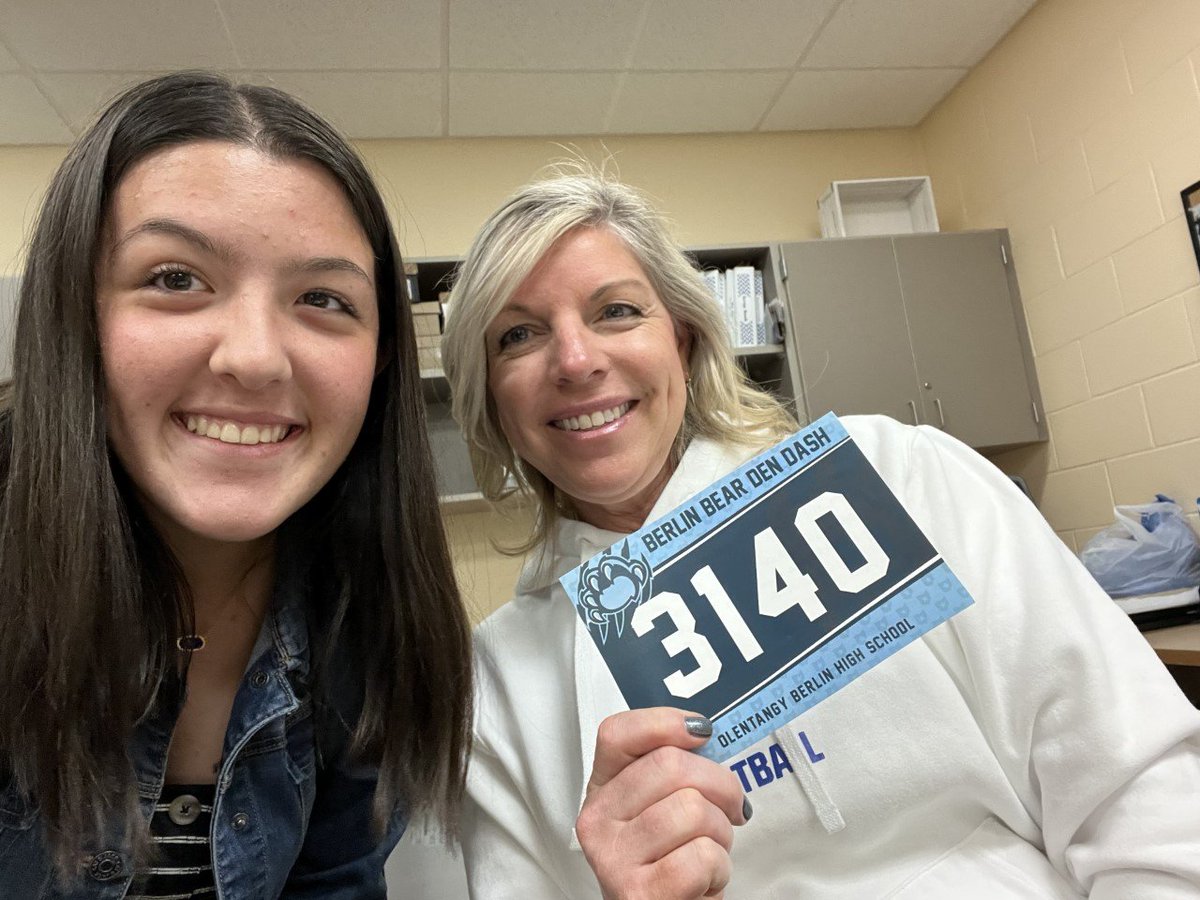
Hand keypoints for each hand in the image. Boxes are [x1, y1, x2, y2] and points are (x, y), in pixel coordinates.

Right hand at [575, 708, 750, 899]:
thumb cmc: (668, 864)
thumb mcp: (661, 809)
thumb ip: (674, 771)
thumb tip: (703, 734)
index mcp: (603, 790)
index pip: (619, 734)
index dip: (666, 722)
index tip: (701, 732)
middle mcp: (598, 820)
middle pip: (671, 765)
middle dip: (720, 785)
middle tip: (729, 806)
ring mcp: (613, 857)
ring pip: (693, 809)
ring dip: (721, 832)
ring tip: (709, 850)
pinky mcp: (638, 892)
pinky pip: (702, 855)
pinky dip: (719, 867)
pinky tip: (703, 879)